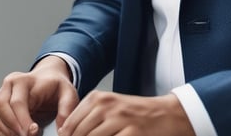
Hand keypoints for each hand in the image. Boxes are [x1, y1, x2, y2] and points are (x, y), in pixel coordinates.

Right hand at [0, 56, 78, 135]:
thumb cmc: (55, 86)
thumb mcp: (68, 93)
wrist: (46, 78)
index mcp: (25, 80)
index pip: (18, 101)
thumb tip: (61, 129)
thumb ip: (66, 110)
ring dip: (1, 129)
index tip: (33, 132)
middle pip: (0, 105)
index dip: (23, 120)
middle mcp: (9, 84)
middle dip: (10, 126)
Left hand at [57, 91, 194, 135]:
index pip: (70, 122)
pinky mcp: (132, 133)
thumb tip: (65, 132)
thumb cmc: (136, 113)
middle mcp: (106, 106)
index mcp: (97, 98)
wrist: (166, 114)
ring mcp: (119, 119)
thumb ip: (88, 117)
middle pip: (79, 133)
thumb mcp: (109, 107)